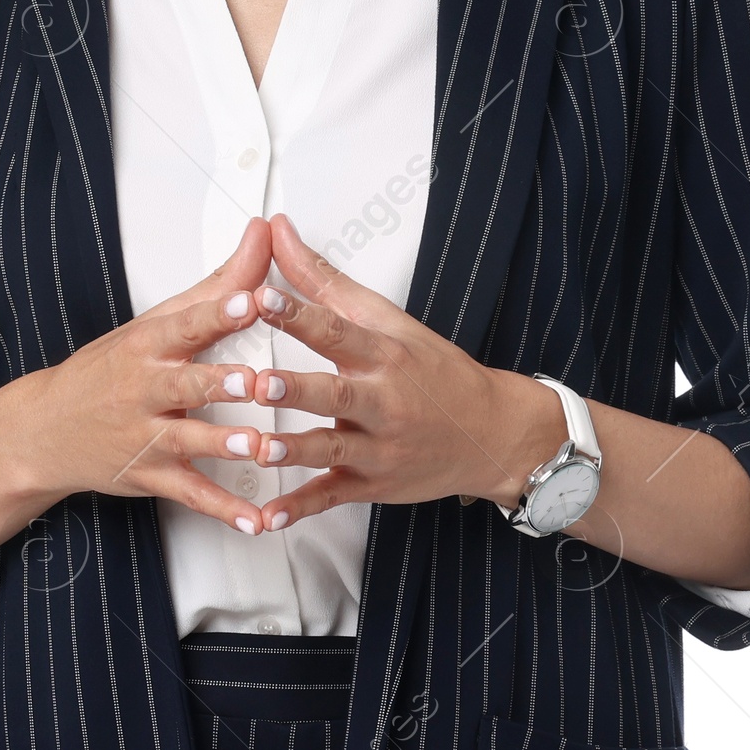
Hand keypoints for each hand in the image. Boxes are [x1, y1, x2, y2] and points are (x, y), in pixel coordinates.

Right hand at [28, 216, 291, 533]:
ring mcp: (145, 437)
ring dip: (222, 447)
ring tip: (257, 449)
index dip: (218, 313)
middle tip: (253, 381)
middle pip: (184, 385)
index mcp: (148, 346)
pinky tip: (255, 521)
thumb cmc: (110, 369)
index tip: (251, 300)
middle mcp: (144, 390)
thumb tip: (267, 232)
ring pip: (187, 442)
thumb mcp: (157, 321)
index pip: (185, 325)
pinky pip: (190, 495)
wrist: (44, 430)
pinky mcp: (149, 476)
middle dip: (219, 384)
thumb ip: (220, 283)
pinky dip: (222, 510)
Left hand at [237, 213, 564, 525]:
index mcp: (384, 355)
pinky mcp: (372, 484)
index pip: (338, 330)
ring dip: (293, 451)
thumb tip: (278, 231)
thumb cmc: (434, 372)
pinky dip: (299, 509)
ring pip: (330, 450)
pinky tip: (265, 517)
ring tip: (259, 448)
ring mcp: (377, 448)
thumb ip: (325, 281)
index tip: (263, 298)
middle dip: (296, 389)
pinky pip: (331, 498)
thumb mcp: (389, 321)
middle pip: (334, 394)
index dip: (299, 314)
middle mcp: (382, 402)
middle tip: (257, 382)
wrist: (492, 434)